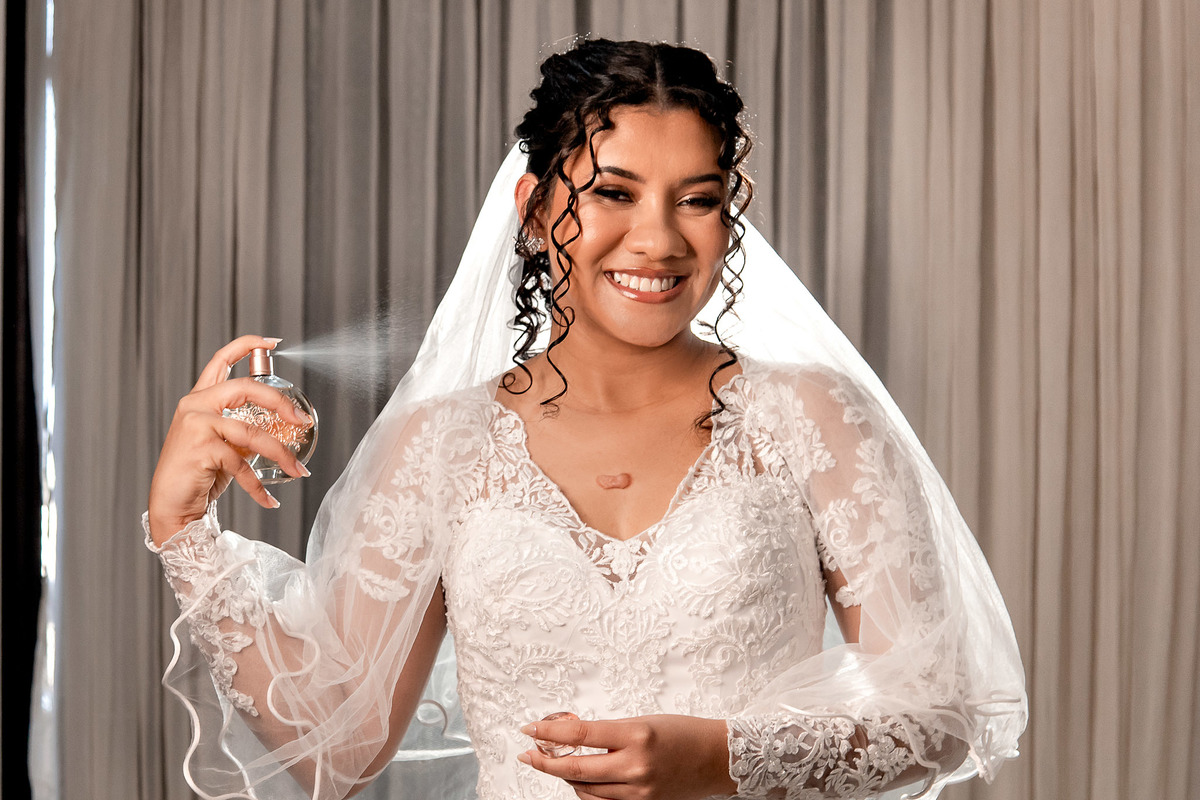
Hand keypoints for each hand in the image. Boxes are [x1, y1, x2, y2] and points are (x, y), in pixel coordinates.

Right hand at [147, 335, 311, 543]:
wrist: (172, 505)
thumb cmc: (199, 474)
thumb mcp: (224, 444)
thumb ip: (244, 428)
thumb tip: (284, 426)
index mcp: (200, 399)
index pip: (221, 360)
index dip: (246, 345)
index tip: (272, 341)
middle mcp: (195, 406)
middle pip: (244, 388)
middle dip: (279, 402)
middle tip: (302, 419)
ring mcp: (196, 426)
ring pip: (251, 432)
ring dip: (280, 453)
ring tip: (298, 471)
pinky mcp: (200, 449)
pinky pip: (242, 464)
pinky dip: (258, 486)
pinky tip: (270, 499)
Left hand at [517, 714, 737, 799]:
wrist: (717, 758)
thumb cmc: (683, 732)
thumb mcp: (643, 721)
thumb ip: (608, 732)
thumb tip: (571, 737)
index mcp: (636, 735)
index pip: (580, 735)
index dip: (549, 732)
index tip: (530, 729)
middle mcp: (636, 766)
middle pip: (576, 770)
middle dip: (546, 762)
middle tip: (529, 754)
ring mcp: (640, 792)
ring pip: (586, 791)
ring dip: (567, 778)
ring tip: (559, 764)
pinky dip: (589, 793)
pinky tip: (582, 781)